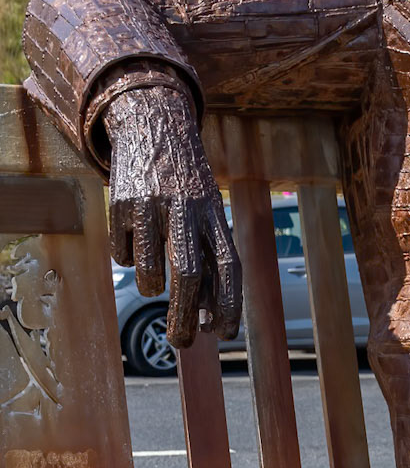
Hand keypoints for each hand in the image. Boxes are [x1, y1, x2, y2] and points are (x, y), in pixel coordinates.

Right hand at [104, 83, 241, 347]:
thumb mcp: (207, 215)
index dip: (228, 304)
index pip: (229, 267)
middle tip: (180, 343)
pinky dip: (129, 259)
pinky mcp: (122, 203)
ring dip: (151, 288)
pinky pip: (123, 253)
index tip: (223, 334)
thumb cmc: (187, 186)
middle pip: (187, 277)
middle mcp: (187, 210)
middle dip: (183, 317)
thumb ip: (209, 261)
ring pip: (149, 270)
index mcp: (214, 215)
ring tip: (153, 286)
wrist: (154, 124)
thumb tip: (209, 321)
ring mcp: (153, 206)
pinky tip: (134, 239)